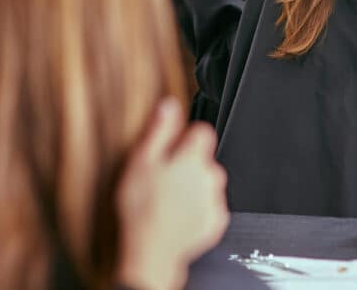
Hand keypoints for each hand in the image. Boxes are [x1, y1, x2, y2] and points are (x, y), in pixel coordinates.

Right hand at [116, 99, 228, 289]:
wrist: (150, 252)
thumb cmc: (142, 207)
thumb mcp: (141, 161)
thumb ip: (159, 130)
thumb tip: (169, 105)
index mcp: (192, 158)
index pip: (203, 131)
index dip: (187, 135)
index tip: (172, 146)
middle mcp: (210, 177)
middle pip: (205, 158)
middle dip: (188, 163)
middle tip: (163, 177)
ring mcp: (214, 200)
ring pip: (208, 182)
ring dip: (193, 185)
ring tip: (168, 198)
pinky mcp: (215, 222)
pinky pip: (209, 206)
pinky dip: (197, 207)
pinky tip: (177, 213)